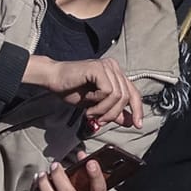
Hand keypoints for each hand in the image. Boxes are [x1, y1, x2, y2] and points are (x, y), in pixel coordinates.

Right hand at [26, 56, 142, 128]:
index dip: (137, 110)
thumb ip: (114, 111)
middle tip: (99, 121)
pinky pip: (108, 91)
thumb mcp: (97, 105)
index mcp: (116, 74)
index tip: (137, 125)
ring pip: (118, 95)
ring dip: (104, 110)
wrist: (53, 80)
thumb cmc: (73, 91)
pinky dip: (99, 102)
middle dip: (114, 114)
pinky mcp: (99, 68)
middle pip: (127, 96)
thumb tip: (131, 122)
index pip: (134, 93)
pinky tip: (88, 103)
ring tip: (91, 113)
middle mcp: (114, 67)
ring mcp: (107, 66)